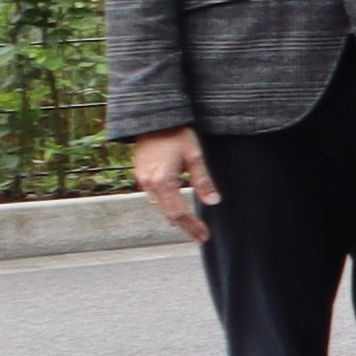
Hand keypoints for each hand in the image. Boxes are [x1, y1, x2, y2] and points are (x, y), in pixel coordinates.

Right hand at [127, 127, 216, 242]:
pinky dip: (166, 206)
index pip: (179, 213)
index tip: (204, 236)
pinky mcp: (141, 173)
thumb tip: (214, 202)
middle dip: (185, 227)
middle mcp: (149, 184)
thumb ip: (203, 180)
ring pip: (159, 206)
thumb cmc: (176, 133)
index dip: (192, 226)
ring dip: (175, 217)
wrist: (153, 118)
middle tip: (200, 236)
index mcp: (163, 182)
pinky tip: (176, 207)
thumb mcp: (194, 156)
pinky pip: (154, 197)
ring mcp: (143, 179)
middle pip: (168, 214)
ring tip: (191, 226)